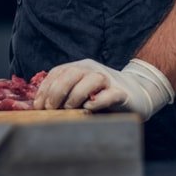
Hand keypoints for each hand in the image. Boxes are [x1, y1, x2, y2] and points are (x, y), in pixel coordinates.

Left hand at [34, 58, 173, 120]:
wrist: (137, 92)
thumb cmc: (102, 95)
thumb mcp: (80, 91)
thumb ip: (64, 94)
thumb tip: (39, 106)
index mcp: (80, 67)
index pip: (59, 72)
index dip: (46, 88)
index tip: (38, 105)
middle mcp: (93, 69)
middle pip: (72, 73)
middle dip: (57, 91)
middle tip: (51, 109)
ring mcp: (109, 80)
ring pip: (91, 80)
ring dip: (76, 95)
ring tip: (70, 108)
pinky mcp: (122, 93)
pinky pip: (110, 94)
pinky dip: (98, 100)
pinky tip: (89, 107)